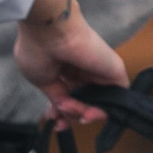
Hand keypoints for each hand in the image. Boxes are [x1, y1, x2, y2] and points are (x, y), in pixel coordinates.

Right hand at [14, 0, 129, 129]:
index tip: (53, 121)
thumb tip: (64, 110)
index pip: (69, 96)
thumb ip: (56, 98)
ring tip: (69, 113)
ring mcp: (98, 70)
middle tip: (60, 124)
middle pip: (84, 101)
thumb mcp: (41, 81)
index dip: (62, 112)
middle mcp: (83, 69)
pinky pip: (114, 98)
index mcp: (64, 68)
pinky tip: (87, 113)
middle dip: (72, 116)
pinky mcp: (114, 70)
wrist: (49, 29)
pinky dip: (102, 110)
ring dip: (84, 114)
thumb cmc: (37, 48)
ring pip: (98, 102)